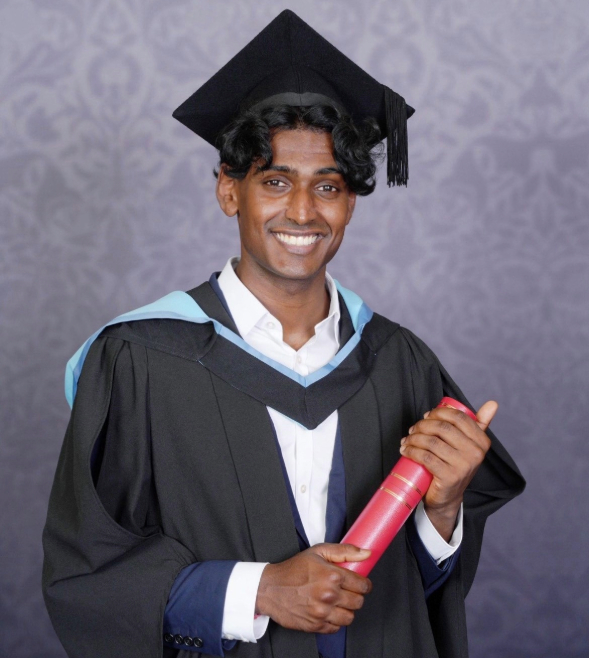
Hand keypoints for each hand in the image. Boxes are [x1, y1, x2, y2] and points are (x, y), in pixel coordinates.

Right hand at [255, 543, 371, 633]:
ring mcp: (322, 612)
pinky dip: (334, 620)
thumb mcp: (318, 552)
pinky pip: (336, 628)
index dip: (363, 584)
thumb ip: (344, 551)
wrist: (270, 589)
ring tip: (336, 601)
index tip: (359, 583)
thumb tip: (366, 553)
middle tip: (345, 591)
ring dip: (346, 610)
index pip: (363, 585)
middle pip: (358, 602)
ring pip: (350, 617)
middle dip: (355, 595)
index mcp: (331, 576)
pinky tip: (327, 610)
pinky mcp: (316, 626)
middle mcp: (329, 595)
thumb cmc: (293, 570)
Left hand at [399, 400, 496, 540]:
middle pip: (442, 428)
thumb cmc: (455, 465)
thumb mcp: (469, 444)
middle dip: (422, 425)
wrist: (447, 497)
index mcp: (482, 441)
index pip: (457, 417)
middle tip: (412, 430)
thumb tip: (493, 403)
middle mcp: (475, 453)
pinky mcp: (449, 477)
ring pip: (431, 442)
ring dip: (413, 438)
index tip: (426, 417)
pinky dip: (411, 451)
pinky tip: (405, 450)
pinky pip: (426, 457)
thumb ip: (481, 423)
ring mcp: (463, 466)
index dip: (438, 413)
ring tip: (407, 440)